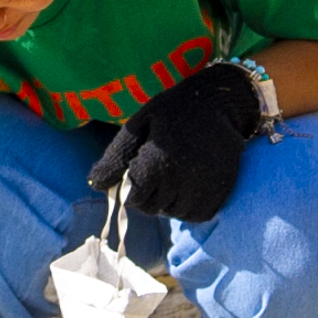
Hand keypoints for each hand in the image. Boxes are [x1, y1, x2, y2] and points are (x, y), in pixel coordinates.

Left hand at [82, 61, 264, 223]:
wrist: (219, 102)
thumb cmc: (172, 111)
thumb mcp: (139, 125)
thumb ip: (116, 156)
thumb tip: (95, 185)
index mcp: (159, 161)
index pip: (135, 199)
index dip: (130, 188)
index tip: (137, 169)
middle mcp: (184, 179)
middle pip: (154, 209)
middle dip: (148, 195)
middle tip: (154, 171)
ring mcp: (206, 187)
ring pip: (175, 213)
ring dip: (168, 201)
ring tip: (172, 174)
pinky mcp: (222, 191)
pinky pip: (197, 215)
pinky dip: (189, 206)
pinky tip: (188, 183)